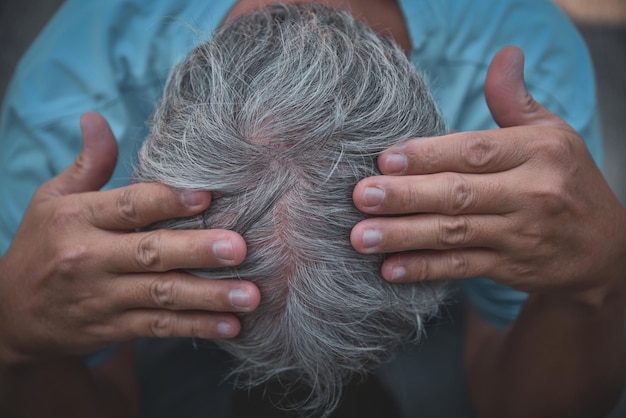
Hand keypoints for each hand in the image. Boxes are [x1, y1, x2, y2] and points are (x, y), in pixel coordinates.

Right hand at [0, 113, 259, 364]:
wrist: (10, 314)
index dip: (168, 200)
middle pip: (150, 252)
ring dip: (209, 296)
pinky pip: (159, 327)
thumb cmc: (42, 244)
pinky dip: (196, 327)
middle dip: (197, 251)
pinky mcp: (112, 328)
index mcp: (77, 218)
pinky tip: (231, 325)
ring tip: (250, 295)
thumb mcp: (53, 199)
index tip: (207, 196)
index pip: (128, 206)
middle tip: (240, 248)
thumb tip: (96, 118)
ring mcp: (102, 297)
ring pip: (161, 295)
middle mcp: (89, 258)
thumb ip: (89, 165)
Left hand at [351, 47, 625, 300]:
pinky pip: (463, 268)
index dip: (429, 154)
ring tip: (361, 236)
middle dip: (407, 196)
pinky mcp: (512, 267)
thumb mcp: (552, 135)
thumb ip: (515, 102)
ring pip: (455, 233)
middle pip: (459, 193)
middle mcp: (532, 193)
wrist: (606, 248)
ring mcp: (521, 234)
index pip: (476, 151)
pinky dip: (425, 269)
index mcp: (538, 152)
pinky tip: (390, 270)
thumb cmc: (567, 179)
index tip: (385, 158)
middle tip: (362, 196)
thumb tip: (505, 55)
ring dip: (405, 235)